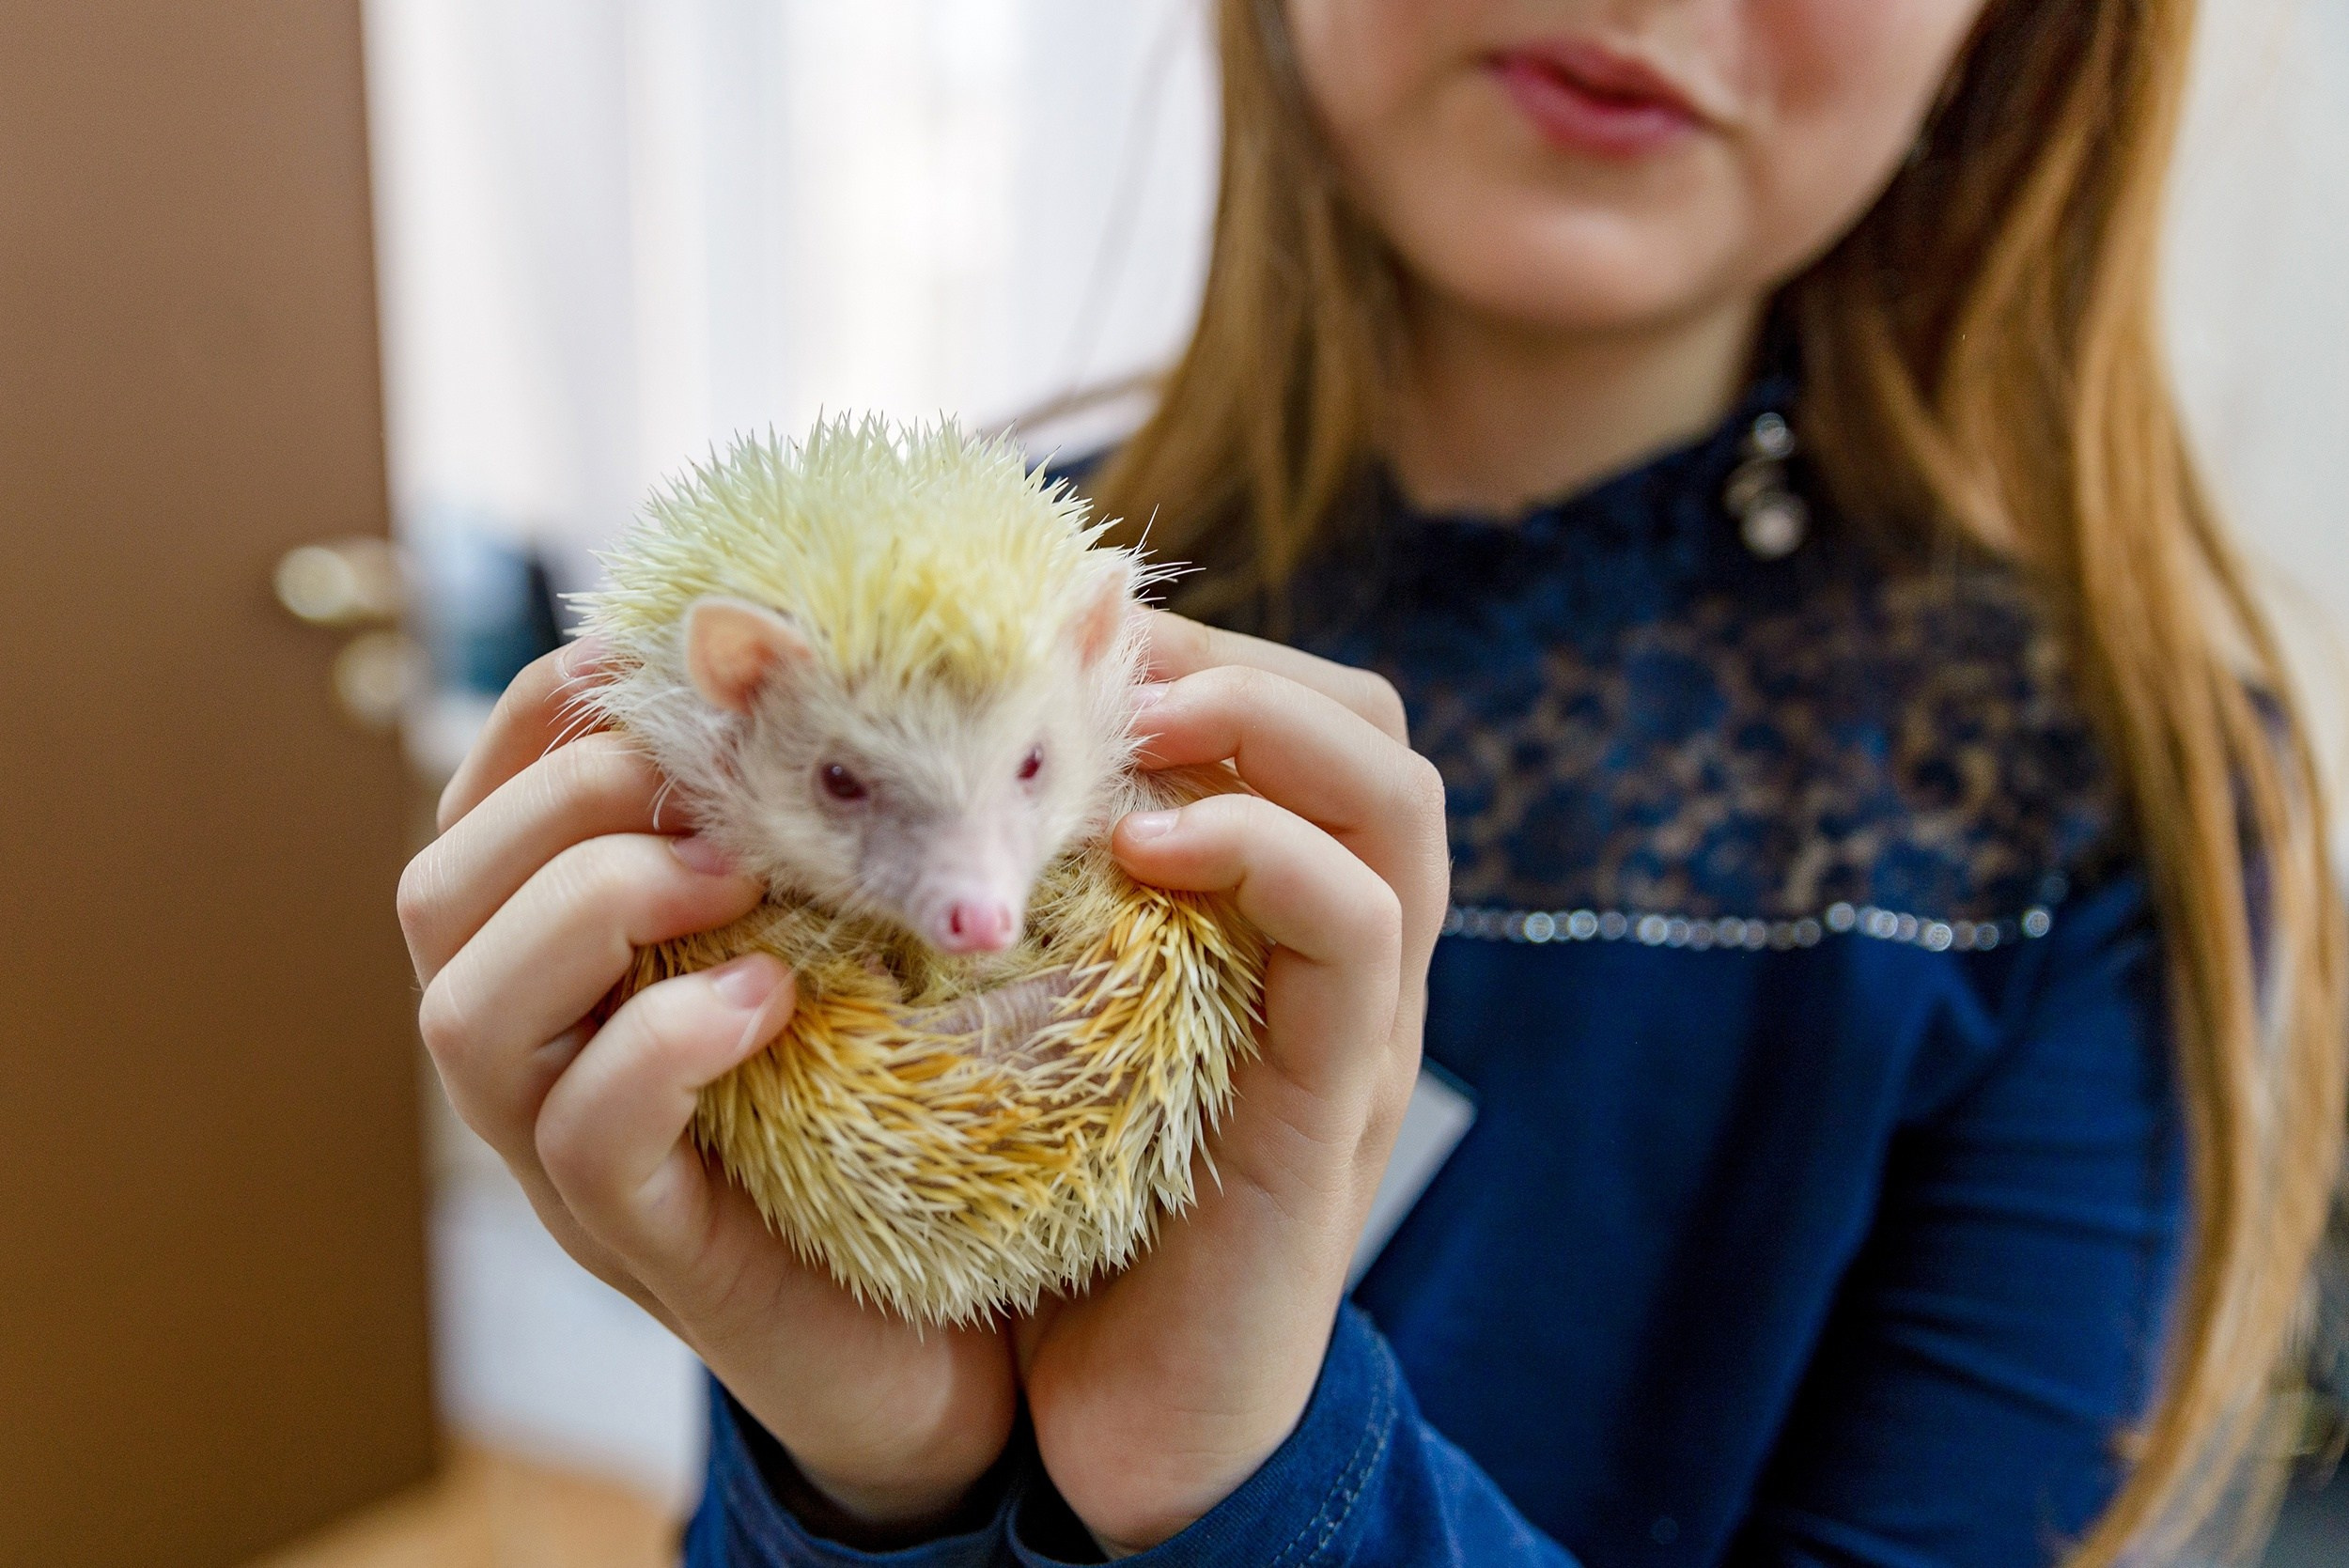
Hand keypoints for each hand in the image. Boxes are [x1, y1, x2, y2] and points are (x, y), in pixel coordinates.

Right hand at [396, 640, 1017, 1537]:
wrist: (968, 1341)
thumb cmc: (924, 1113)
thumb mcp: (868, 941)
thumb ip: (835, 829)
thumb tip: (878, 661)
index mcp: (575, 964)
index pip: (487, 803)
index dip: (548, 708)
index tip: (655, 649)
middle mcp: (541, 1057)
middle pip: (436, 893)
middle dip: (563, 798)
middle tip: (710, 778)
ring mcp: (574, 1166)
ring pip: (464, 1012)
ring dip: (592, 905)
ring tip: (734, 871)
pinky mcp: (652, 1247)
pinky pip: (585, 1136)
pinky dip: (659, 1043)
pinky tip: (764, 998)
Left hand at [1016, 610, 1449, 1552]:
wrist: (1116, 1433)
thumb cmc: (1050, 1218)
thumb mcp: (1029, 1027)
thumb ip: (1017, 910)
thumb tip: (897, 776)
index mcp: (1267, 928)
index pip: (1299, 714)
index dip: (1197, 647)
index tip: (1060, 638)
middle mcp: (1341, 958)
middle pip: (1371, 729)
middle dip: (1236, 660)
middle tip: (1098, 666)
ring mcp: (1360, 1026)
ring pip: (1396, 802)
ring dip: (1266, 722)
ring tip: (1136, 724)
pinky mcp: (1341, 1103)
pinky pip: (1356, 928)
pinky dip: (1266, 850)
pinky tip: (1148, 846)